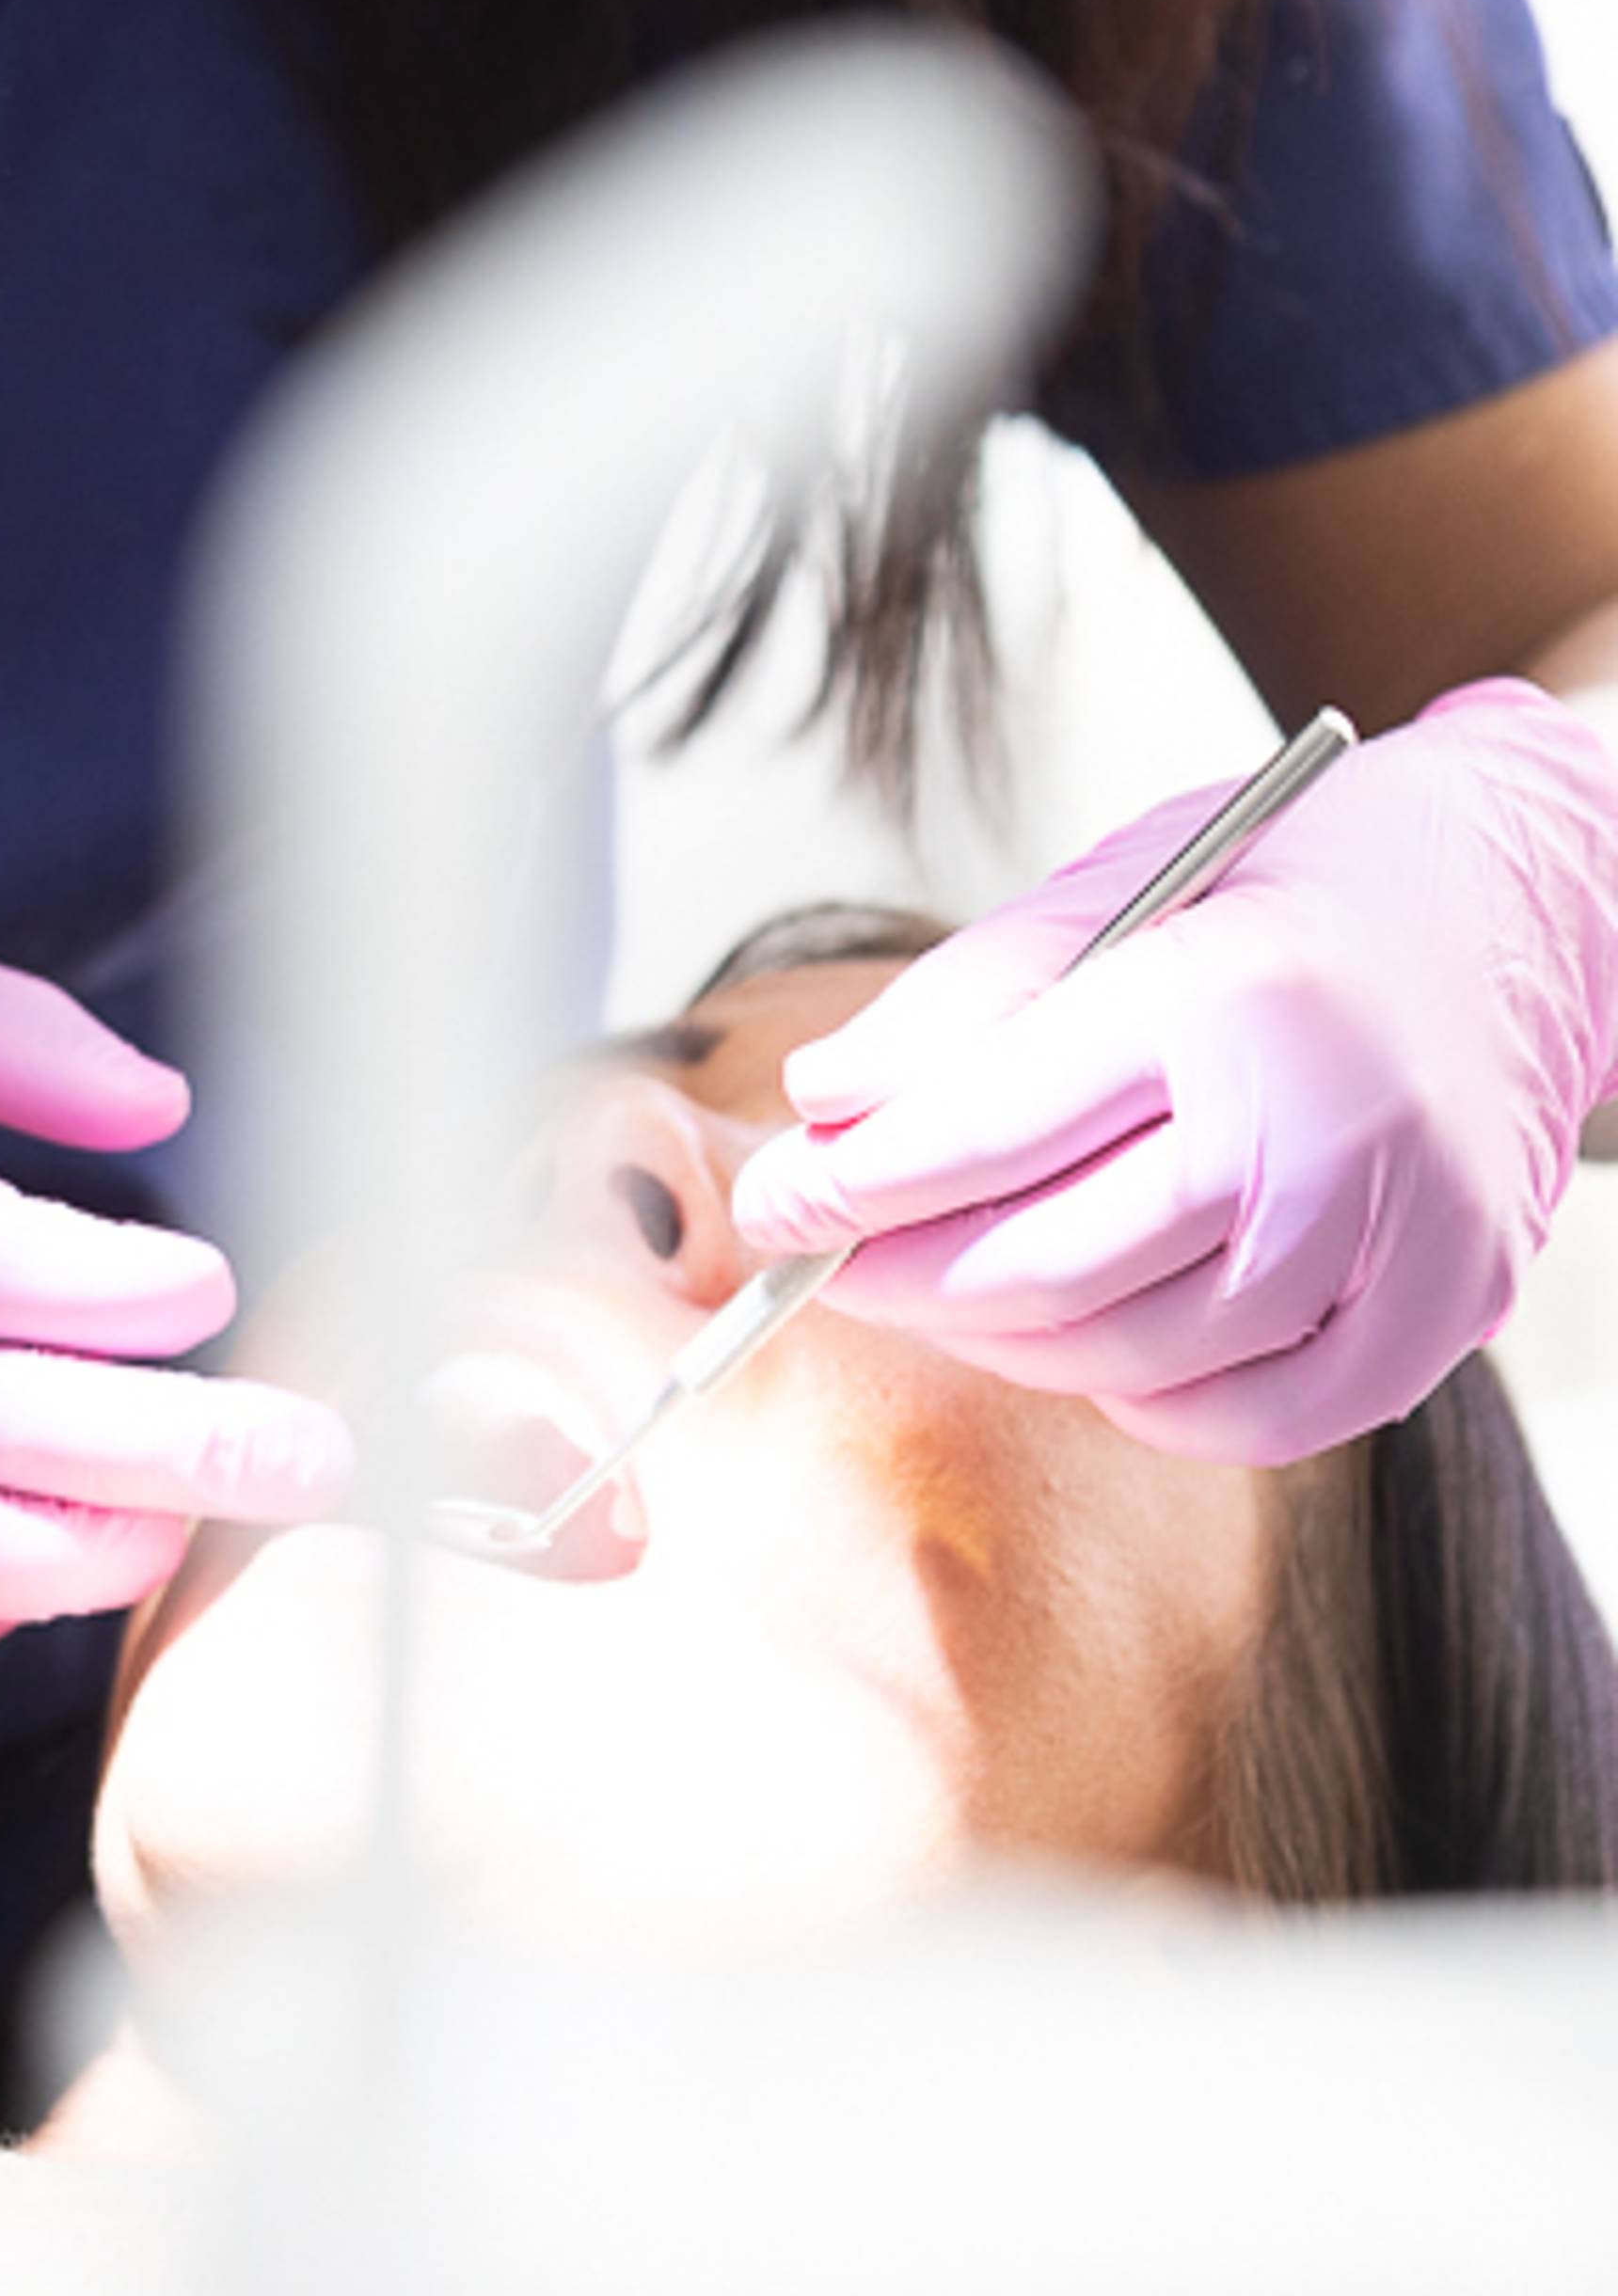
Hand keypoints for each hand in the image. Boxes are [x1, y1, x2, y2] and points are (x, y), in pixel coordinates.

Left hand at [728, 682, 1617, 1456]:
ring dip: (1004, 1341)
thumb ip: (967, 999)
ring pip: (1136, 1354)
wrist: (1526, 903)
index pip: (987, 1127)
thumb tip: (822, 1105)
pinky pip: (1252, 1415)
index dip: (852, 1185)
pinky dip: (1144, 1400)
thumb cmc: (1301, 886)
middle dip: (899, 1275)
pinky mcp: (1442, 1314)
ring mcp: (1395, 1236)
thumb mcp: (1124, 880)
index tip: (768, 1205)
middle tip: (820, 1261)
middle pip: (1049, 1264)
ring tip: (939, 1290)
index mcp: (1227, 992)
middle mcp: (1320, 1126)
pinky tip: (1088, 1346)